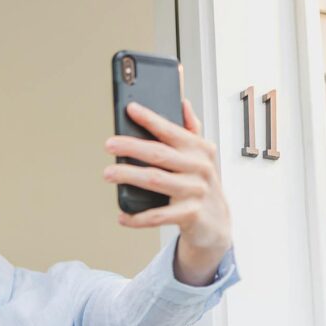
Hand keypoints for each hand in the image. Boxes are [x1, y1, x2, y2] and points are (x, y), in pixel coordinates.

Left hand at [103, 99, 231, 284]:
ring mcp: (195, 191)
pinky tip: (122, 215)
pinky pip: (158, 216)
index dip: (150, 119)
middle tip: (109, 144)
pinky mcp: (189, 214)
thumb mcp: (202, 156)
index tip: (130, 109)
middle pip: (159, 154)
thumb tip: (183, 103)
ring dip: (129, 175)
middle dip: (132, 147)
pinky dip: (137, 217)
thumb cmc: (202, 184)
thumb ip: (191, 130)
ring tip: (108, 173)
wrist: (217, 222)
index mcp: (199, 149)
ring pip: (155, 180)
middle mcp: (199, 168)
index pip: (171, 130)